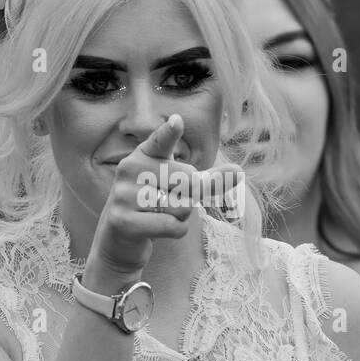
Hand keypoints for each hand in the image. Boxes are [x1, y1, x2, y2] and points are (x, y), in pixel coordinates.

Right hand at [87, 114, 242, 279]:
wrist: (120, 238)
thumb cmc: (156, 205)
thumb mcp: (181, 188)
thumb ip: (209, 180)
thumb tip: (239, 172)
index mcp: (145, 154)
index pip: (161, 141)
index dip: (170, 133)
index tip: (177, 122)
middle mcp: (130, 168)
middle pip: (189, 181)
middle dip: (190, 198)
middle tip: (167, 203)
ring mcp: (123, 194)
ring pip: (182, 206)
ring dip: (181, 218)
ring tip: (158, 216)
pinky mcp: (123, 221)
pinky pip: (172, 226)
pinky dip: (175, 232)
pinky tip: (156, 230)